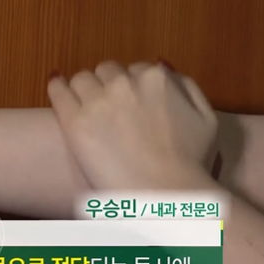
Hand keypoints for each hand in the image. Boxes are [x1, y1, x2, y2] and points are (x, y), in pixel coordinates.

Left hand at [47, 61, 217, 189]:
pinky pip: (58, 91)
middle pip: (107, 71)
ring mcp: (96, 101)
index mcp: (156, 78)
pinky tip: (58, 87)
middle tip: (110, 108)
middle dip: (109, 85)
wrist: (165, 194)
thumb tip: (164, 69)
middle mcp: (124, 82)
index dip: (132, 86)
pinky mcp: (74, 121)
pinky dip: (58, 87)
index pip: (136, 69)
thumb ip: (186, 87)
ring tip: (86, 106)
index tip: (131, 103)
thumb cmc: (190, 162)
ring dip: (85, 89)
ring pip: (82, 79)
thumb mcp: (206, 117)